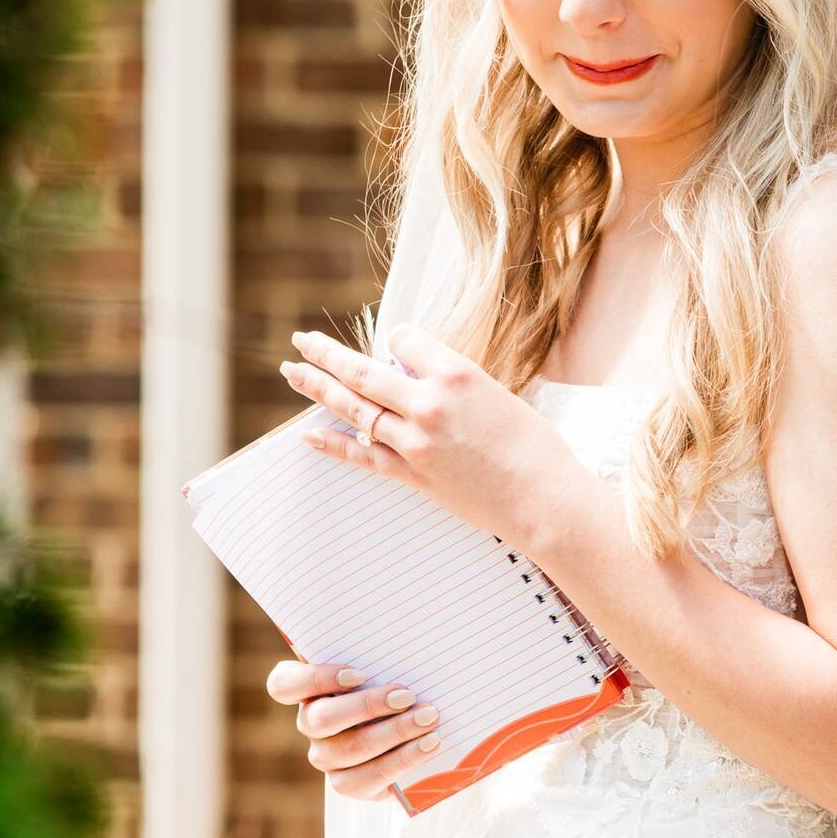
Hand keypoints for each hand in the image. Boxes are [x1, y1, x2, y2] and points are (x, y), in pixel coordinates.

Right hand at [265, 659, 442, 798]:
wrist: (413, 728)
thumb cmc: (393, 682)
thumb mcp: (384, 664)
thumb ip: (380, 654)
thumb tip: (407, 632)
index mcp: (307, 689)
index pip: (283, 685)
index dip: (315, 680)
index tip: (359, 673)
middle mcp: (309, 723)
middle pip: (321, 720)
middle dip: (369, 706)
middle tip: (408, 696)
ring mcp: (325, 756)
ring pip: (351, 748)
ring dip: (395, 732)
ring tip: (429, 718)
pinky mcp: (347, 783)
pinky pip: (369, 777)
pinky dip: (404, 759)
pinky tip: (430, 744)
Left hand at [278, 322, 581, 548]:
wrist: (544, 499)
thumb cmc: (534, 446)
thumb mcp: (497, 394)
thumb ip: (454, 383)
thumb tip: (418, 378)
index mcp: (456, 373)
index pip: (404, 338)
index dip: (397, 340)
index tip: (396, 345)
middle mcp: (429, 403)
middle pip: (362, 371)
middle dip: (326, 353)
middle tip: (302, 341)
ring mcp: (416, 441)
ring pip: (354, 409)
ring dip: (317, 389)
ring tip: (292, 373)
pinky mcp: (414, 475)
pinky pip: (363, 456)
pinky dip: (333, 445)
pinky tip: (308, 435)